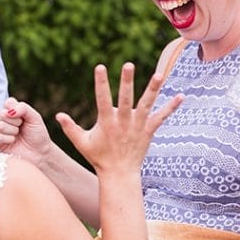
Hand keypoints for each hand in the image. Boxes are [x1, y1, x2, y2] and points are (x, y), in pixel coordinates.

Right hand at [0, 96, 54, 165]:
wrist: (40, 152)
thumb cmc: (37, 135)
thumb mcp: (35, 118)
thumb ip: (24, 108)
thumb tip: (10, 111)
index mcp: (12, 112)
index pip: (8, 102)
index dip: (16, 109)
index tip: (23, 117)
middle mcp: (4, 120)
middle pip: (2, 113)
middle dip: (15, 121)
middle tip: (21, 127)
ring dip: (12, 130)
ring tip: (18, 135)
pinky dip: (8, 139)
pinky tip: (14, 141)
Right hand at [56, 63, 180, 174]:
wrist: (119, 174)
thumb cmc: (98, 157)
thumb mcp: (81, 143)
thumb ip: (70, 128)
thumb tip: (57, 115)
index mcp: (106, 122)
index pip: (102, 99)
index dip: (101, 83)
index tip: (100, 67)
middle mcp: (123, 122)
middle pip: (126, 99)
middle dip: (127, 82)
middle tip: (128, 65)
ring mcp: (137, 126)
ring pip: (146, 105)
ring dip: (152, 90)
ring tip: (159, 74)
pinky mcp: (148, 131)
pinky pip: (161, 117)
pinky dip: (171, 107)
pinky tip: (181, 96)